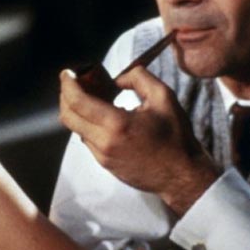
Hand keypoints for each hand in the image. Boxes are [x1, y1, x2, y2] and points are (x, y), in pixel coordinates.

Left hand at [59, 66, 219, 214]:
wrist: (183, 176)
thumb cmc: (176, 137)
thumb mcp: (164, 98)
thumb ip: (138, 78)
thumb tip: (117, 78)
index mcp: (117, 124)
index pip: (77, 102)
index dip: (68, 84)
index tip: (68, 73)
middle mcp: (104, 142)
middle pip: (68, 116)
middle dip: (66, 95)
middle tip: (74, 82)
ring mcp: (102, 156)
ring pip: (76, 128)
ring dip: (76, 110)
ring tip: (89, 96)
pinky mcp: (104, 164)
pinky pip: (87, 140)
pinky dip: (87, 124)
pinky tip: (101, 115)